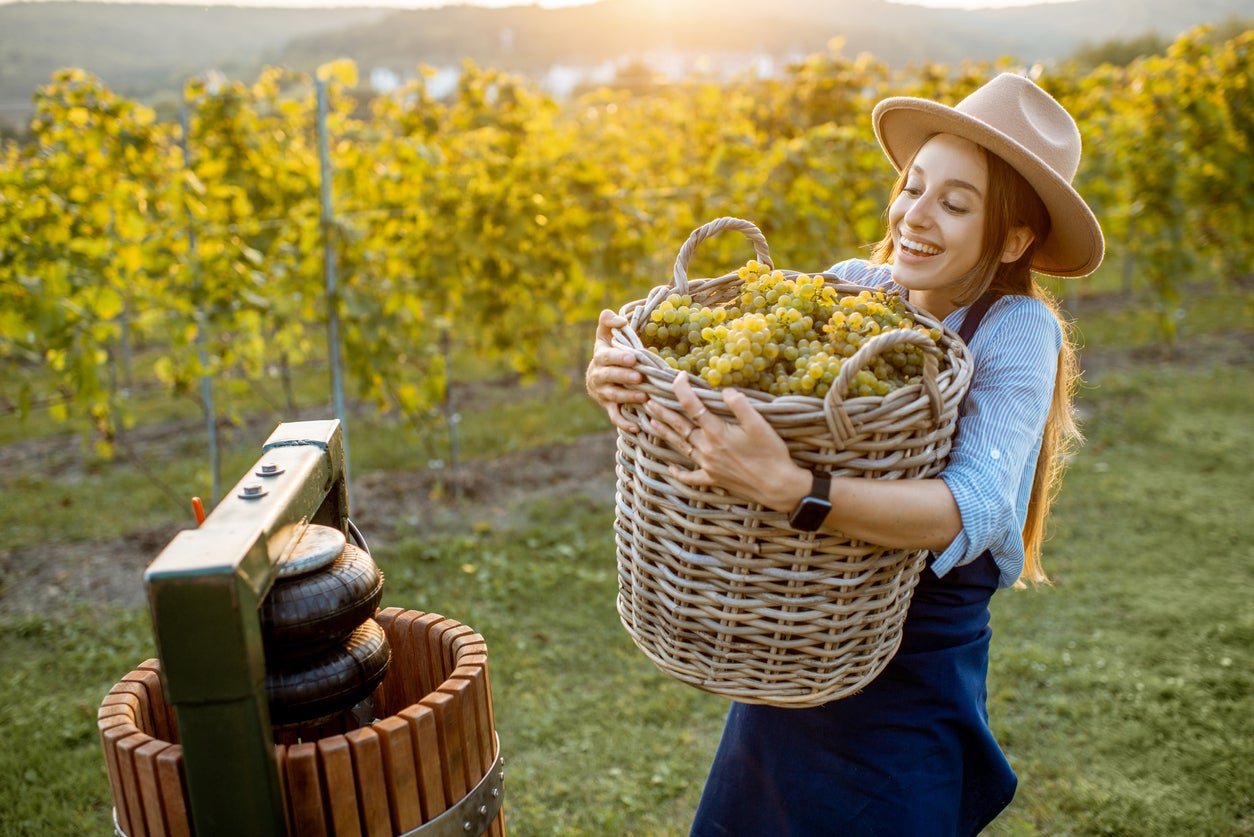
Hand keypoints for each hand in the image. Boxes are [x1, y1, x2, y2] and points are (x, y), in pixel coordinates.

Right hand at [585, 308, 646, 432]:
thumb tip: (620, 320)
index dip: (618, 358)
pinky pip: (615, 417)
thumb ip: (608, 320)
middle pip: (610, 378)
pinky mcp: (608, 407)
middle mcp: (598, 376)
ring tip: (644, 397)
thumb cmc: (608, 351)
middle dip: (624, 378)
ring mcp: (603, 393)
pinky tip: (637, 427)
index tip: (633, 358)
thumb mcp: (604, 333)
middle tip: (639, 377)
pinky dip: (624, 423)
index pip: (607, 357)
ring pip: (613, 397)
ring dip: (628, 398)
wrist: (597, 376)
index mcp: (600, 357)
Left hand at [645, 372, 808, 511]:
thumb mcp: (759, 423)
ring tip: (651, 423)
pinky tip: (670, 468)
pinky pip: (691, 477)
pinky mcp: (713, 479)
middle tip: (649, 401)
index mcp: (717, 432)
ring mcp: (708, 465)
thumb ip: (739, 404)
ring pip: (681, 446)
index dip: (682, 389)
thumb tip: (723, 391)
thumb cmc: (771, 453)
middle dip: (664, 412)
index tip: (679, 377)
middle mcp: (707, 448)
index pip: (692, 406)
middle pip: (680, 426)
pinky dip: (679, 473)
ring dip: (665, 433)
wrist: (778, 486)